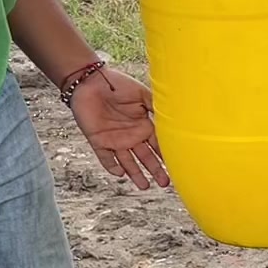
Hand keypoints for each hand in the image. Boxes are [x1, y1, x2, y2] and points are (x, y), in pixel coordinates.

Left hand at [69, 68, 169, 191]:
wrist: (89, 81)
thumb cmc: (116, 84)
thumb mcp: (140, 93)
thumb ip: (155, 107)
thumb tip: (173, 118)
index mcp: (143, 125)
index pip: (158, 145)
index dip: (166, 156)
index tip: (178, 167)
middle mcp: (131, 136)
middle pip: (146, 158)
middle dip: (156, 171)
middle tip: (165, 183)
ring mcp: (115, 140)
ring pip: (128, 162)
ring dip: (136, 174)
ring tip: (145, 186)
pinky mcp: (98, 141)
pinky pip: (106, 158)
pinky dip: (113, 167)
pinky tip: (121, 174)